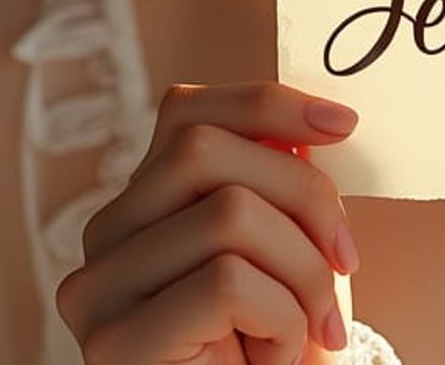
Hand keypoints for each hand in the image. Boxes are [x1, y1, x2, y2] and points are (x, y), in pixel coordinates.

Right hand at [55, 81, 362, 364]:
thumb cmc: (273, 343)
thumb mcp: (284, 245)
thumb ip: (277, 182)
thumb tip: (316, 120)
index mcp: (140, 202)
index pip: (184, 111)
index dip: (267, 104)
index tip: (343, 124)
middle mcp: (103, 237)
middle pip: (204, 149)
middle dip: (303, 193)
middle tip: (346, 259)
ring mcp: (98, 289)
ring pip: (228, 213)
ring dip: (301, 271)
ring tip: (306, 326)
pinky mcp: (117, 342)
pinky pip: (228, 282)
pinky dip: (280, 318)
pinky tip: (274, 356)